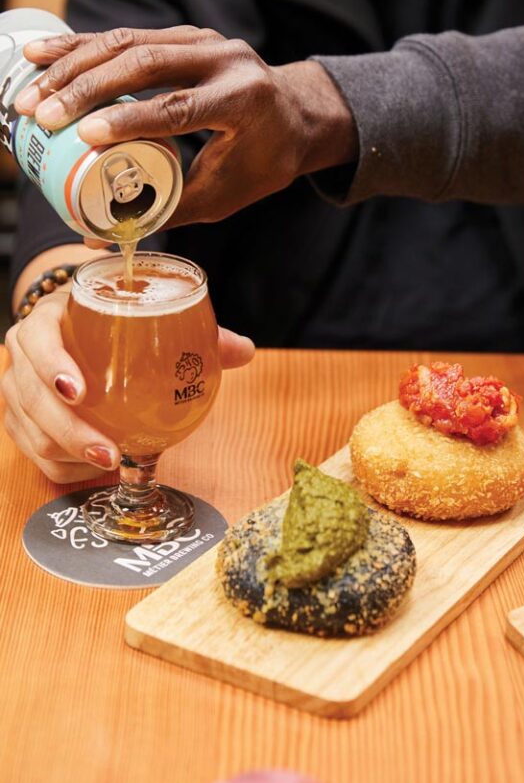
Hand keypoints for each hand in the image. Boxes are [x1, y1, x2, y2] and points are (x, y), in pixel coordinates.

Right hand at [2, 291, 254, 483]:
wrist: (76, 325)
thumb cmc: (112, 322)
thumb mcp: (143, 315)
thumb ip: (196, 331)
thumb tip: (243, 349)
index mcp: (48, 320)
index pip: (38, 339)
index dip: (52, 365)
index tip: (80, 391)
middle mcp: (23, 356)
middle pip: (30, 397)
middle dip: (68, 430)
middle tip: (108, 452)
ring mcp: (16, 391)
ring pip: (31, 432)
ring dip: (69, 453)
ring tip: (110, 463)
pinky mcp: (21, 422)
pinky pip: (37, 454)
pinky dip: (66, 466)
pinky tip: (97, 467)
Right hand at [15, 26, 355, 226]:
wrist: (297, 116)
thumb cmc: (261, 163)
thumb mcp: (223, 195)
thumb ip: (164, 212)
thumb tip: (96, 236)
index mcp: (244, 101)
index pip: (180, 107)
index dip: (129, 120)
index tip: (85, 135)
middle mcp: (226, 60)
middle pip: (148, 65)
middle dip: (87, 89)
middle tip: (42, 115)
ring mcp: (205, 40)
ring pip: (131, 42)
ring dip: (74, 65)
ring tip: (30, 89)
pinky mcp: (185, 34)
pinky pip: (129, 35)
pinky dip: (83, 46)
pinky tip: (42, 56)